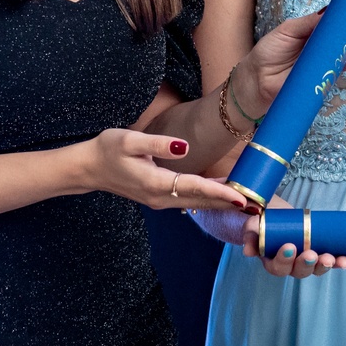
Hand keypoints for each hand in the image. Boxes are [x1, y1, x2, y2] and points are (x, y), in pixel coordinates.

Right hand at [85, 129, 246, 210]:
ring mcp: (159, 201)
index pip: (195, 188)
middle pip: (201, 201)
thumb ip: (159, 144)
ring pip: (196, 203)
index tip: (242, 198)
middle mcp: (160, 197)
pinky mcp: (158, 197)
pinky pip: (188, 200)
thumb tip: (184, 147)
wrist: (88, 168)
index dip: (220, 193)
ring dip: (220, 202)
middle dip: (228, 203)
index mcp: (156, 183)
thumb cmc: (108, 149)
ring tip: (246, 202)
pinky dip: (207, 199)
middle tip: (256, 206)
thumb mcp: (131, 140)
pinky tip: (221, 194)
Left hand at [231, 3, 345, 118]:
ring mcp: (327, 61)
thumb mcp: (287, 30)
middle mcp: (326, 44)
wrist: (256, 80)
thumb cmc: (269, 52)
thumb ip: (309, 23)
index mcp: (319, 29)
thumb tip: (330, 12)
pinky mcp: (324, 78)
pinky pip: (341, 70)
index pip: (344, 18)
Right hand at [241, 195, 345, 278]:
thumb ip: (249, 235)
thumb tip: (248, 251)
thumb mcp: (254, 224)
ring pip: (316, 269)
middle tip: (311, 254)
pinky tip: (344, 260)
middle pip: (299, 272)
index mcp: (273, 262)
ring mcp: (306, 260)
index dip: (284, 260)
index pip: (278, 267)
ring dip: (324, 265)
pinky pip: (330, 261)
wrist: (278, 212)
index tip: (290, 247)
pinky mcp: (320, 252)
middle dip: (306, 264)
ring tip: (330, 258)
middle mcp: (291, 265)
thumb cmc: (264, 220)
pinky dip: (338, 262)